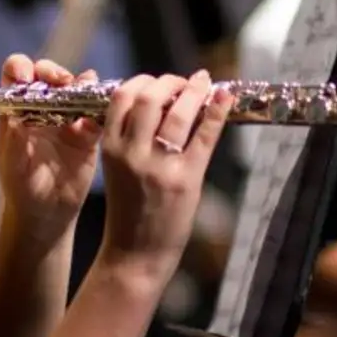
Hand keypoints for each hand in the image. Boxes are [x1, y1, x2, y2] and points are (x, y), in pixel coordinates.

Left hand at [0, 55, 101, 246]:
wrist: (47, 214)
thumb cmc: (22, 190)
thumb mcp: (13, 168)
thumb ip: (12, 142)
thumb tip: (13, 116)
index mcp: (18, 111)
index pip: (16, 75)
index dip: (22, 69)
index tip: (28, 77)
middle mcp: (42, 108)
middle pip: (48, 74)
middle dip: (54, 71)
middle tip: (62, 81)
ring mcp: (67, 119)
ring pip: (76, 88)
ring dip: (82, 84)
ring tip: (86, 89)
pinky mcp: (88, 134)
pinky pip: (98, 112)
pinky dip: (102, 106)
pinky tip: (101, 111)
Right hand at [96, 71, 231, 285]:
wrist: (135, 255)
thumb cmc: (128, 211)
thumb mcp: (118, 168)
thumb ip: (131, 138)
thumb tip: (162, 104)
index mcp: (111, 148)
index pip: (122, 97)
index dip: (142, 81)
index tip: (157, 83)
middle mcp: (132, 153)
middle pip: (149, 97)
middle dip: (169, 82)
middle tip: (183, 82)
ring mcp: (160, 166)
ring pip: (178, 113)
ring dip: (194, 91)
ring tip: (203, 84)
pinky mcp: (186, 179)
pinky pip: (205, 136)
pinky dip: (217, 111)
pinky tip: (225, 97)